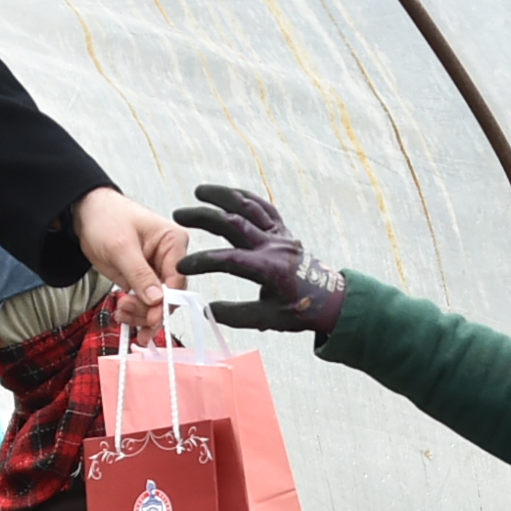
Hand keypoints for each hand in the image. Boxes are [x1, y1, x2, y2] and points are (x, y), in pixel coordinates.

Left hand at [71, 187, 190, 326]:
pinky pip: (145, 301)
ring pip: (157, 303)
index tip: (152, 318)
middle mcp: (169, 257)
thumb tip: (156, 299)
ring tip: (122, 313)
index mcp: (173, 242)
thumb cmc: (106, 217)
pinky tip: (123, 313)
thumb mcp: (121, 246)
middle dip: (150, 310)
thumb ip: (139, 274)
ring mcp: (157, 269)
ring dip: (140, 314)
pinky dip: (135, 311)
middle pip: (170, 295)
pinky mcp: (144, 279)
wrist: (87, 213)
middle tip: (129, 314)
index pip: (177, 279)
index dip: (166, 302)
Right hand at [176, 182, 346, 334]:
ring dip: (223, 196)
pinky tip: (227, 194)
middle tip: (179, 214)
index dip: (204, 261)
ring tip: (199, 191)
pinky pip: (263, 207)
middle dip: (205, 216)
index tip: (182, 266)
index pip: (230, 260)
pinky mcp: (284, 230)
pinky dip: (244, 197)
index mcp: (270, 269)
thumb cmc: (300, 310)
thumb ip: (236, 314)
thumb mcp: (268, 319)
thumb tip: (207, 310)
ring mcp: (280, 235)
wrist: (331, 299)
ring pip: (249, 206)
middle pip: (234, 223)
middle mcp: (274, 246)